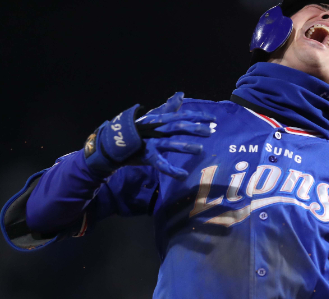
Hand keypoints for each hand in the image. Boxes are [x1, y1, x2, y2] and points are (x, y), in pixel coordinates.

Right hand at [84, 92, 214, 178]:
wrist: (114, 142)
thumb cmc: (138, 129)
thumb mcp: (154, 116)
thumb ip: (169, 107)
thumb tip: (181, 93)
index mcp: (160, 120)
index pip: (182, 116)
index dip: (198, 116)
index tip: (214, 119)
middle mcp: (157, 129)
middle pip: (177, 127)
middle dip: (195, 128)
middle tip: (211, 131)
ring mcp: (151, 142)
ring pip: (169, 143)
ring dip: (185, 146)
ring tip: (200, 150)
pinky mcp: (146, 156)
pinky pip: (160, 164)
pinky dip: (171, 170)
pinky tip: (182, 175)